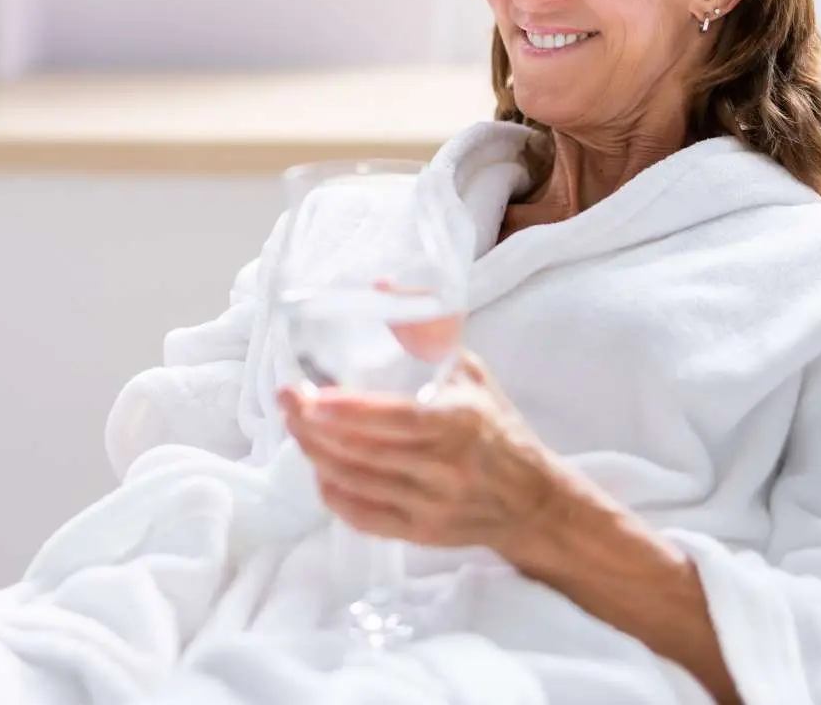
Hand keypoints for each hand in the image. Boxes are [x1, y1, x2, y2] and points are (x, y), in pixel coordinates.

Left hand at [278, 352, 573, 556]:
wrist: (534, 502)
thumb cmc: (496, 428)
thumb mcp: (472, 372)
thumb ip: (429, 331)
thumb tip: (381, 286)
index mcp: (461, 422)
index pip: (395, 418)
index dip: (347, 410)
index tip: (310, 396)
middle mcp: (447, 468)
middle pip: (364, 452)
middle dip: (314, 427)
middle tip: (287, 402)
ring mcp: (432, 505)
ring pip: (356, 483)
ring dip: (316, 455)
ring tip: (296, 427)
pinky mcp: (421, 534)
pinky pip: (363, 517)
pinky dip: (333, 493)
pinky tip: (320, 468)